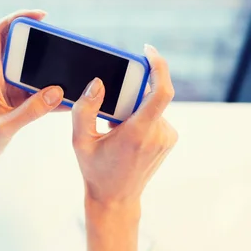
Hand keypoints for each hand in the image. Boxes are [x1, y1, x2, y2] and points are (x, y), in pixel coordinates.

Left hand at [0, 10, 63, 165]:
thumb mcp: (4, 127)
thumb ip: (31, 111)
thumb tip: (58, 92)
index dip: (18, 17)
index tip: (42, 17)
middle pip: (20, 47)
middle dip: (42, 44)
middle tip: (65, 46)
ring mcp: (6, 87)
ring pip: (31, 69)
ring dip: (49, 72)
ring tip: (70, 74)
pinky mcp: (14, 100)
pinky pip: (36, 90)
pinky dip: (50, 93)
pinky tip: (67, 99)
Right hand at [72, 44, 177, 208]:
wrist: (116, 199)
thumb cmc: (96, 170)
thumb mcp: (81, 140)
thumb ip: (85, 109)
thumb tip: (98, 83)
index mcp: (139, 132)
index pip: (161, 91)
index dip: (158, 66)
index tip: (147, 51)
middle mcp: (159, 134)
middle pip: (150, 96)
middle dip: (130, 95)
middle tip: (111, 113)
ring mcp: (167, 137)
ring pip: (152, 106)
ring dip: (134, 108)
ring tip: (116, 130)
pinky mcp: (169, 139)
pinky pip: (155, 116)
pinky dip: (140, 117)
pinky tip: (126, 135)